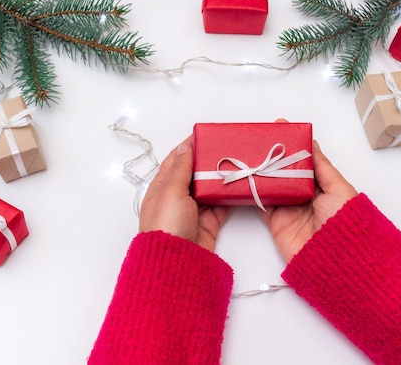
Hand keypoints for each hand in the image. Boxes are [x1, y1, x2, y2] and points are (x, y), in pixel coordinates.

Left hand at [139, 136, 232, 252]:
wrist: (175, 264)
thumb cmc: (166, 226)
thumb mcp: (171, 191)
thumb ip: (181, 168)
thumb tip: (185, 146)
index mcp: (162, 187)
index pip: (176, 160)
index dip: (190, 147)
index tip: (206, 135)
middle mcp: (176, 198)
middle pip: (195, 174)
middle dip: (209, 162)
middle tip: (227, 148)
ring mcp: (192, 212)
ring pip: (209, 189)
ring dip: (221, 179)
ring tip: (237, 163)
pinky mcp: (207, 224)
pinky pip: (220, 206)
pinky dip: (229, 197)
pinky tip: (239, 187)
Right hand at [259, 140, 357, 262]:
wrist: (336, 260)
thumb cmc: (345, 224)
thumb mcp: (339, 189)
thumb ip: (322, 167)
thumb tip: (311, 144)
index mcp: (322, 187)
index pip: (303, 162)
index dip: (292, 146)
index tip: (280, 128)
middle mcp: (304, 197)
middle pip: (284, 172)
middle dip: (273, 156)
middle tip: (260, 139)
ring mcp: (289, 209)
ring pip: (271, 185)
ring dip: (261, 171)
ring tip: (250, 153)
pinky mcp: (275, 223)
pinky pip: (261, 204)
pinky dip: (252, 192)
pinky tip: (246, 177)